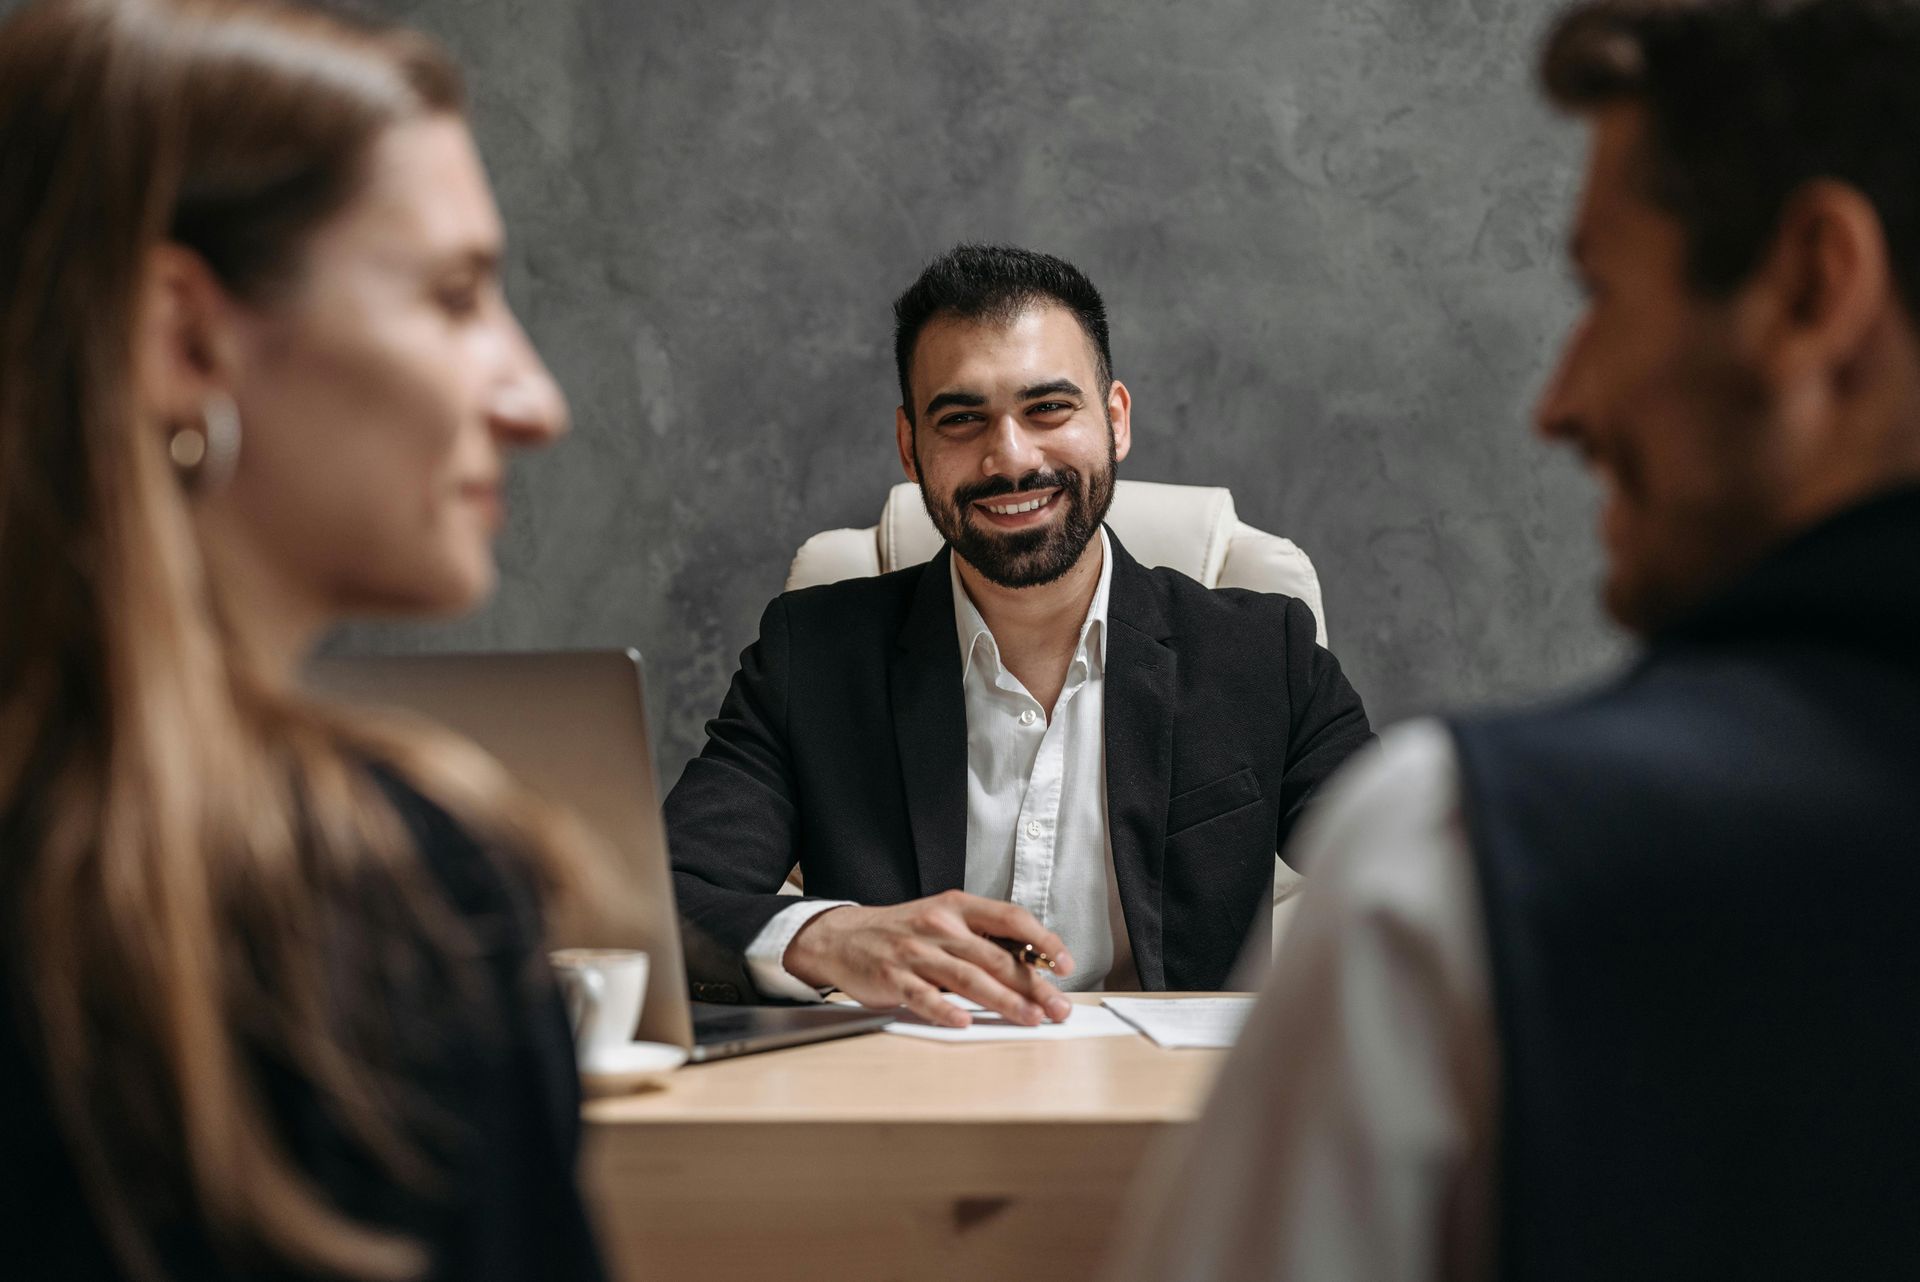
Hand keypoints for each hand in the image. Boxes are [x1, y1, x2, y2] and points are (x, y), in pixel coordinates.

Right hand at [784, 891, 1075, 1027]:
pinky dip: (945, 1010)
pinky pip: (923, 997)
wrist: (841, 936)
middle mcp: (938, 926)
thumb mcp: (942, 919)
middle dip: (1033, 984)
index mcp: (956, 907)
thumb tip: (1033, 963)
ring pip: (967, 978)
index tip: (1065, 963)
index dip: (1042, 940)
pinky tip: (965, 1022)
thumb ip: (981, 938)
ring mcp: (914, 952)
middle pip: (995, 956)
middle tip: (1058, 1007)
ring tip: (1030, 1018)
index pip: (1010, 918)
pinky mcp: (892, 978)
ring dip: (1004, 1001)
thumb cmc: (901, 931)